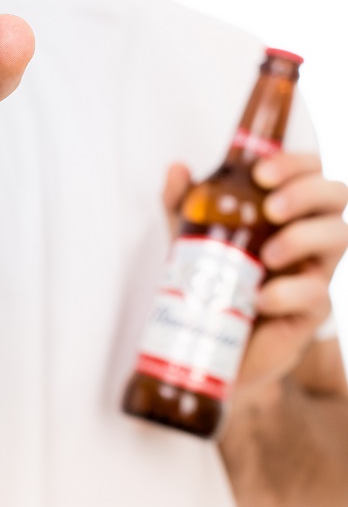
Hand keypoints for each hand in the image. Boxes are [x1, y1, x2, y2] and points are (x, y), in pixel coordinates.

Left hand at [162, 155, 347, 400]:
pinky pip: (317, 294)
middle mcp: (309, 235)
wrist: (211, 342)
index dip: (295, 164)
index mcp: (287, 210)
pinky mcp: (311, 311)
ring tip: (267, 256)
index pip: (310, 171)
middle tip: (271, 209)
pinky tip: (261, 297)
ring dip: (304, 238)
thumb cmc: (211, 278)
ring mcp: (314, 271)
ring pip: (340, 237)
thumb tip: (176, 168)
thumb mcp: (189, 236)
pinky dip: (289, 293)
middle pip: (336, 196)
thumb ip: (183, 204)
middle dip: (307, 194)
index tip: (260, 173)